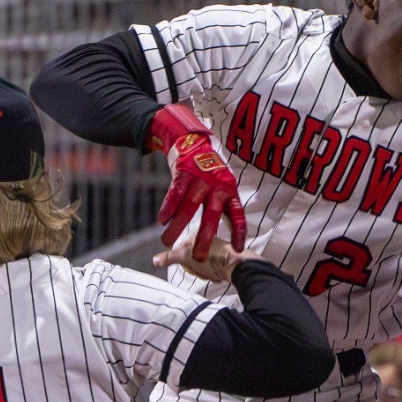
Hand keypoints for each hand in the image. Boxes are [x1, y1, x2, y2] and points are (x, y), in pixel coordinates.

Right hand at [149, 104, 246, 256]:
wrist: (193, 142)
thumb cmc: (209, 173)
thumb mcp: (223, 187)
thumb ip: (224, 208)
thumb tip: (229, 235)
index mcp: (229, 192)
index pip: (238, 214)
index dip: (239, 232)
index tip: (238, 249)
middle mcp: (216, 186)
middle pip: (212, 214)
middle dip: (206, 237)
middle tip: (199, 258)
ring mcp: (199, 179)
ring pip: (189, 206)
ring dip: (178, 226)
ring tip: (167, 242)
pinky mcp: (183, 174)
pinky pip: (174, 193)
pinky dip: (168, 207)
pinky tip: (161, 221)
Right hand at [153, 233, 254, 283]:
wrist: (238, 266)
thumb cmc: (212, 258)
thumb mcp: (186, 257)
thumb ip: (169, 257)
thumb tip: (154, 260)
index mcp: (197, 231)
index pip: (181, 250)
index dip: (185, 261)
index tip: (192, 263)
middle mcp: (207, 235)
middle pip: (191, 258)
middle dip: (196, 268)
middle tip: (204, 270)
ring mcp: (216, 246)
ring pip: (201, 264)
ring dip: (205, 272)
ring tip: (212, 273)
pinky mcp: (224, 256)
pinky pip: (212, 267)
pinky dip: (214, 273)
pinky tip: (218, 274)